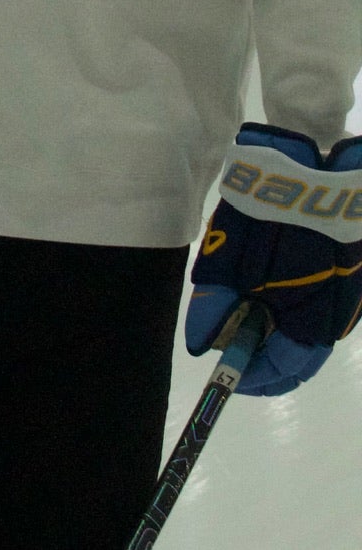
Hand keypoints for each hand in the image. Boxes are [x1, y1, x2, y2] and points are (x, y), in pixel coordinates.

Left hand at [187, 122, 361, 395]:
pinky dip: (289, 309)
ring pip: (305, 333)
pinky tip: (265, 290)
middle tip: (227, 342)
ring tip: (240, 313)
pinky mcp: (346, 277)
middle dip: (260, 355)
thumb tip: (203, 344)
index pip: (281, 374)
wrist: (313, 172)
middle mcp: (334, 322)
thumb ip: (215, 308)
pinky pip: (315, 307)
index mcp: (310, 327)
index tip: (220, 371)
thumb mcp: (229, 264)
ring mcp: (345, 299)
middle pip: (296, 358)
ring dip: (274, 331)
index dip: (248, 377)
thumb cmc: (267, 222)